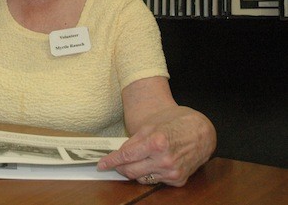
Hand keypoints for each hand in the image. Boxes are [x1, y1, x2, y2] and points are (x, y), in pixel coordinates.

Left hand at [97, 106, 215, 186]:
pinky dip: (149, 173)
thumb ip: (133, 141)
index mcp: (157, 143)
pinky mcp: (179, 180)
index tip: (101, 164)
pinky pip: (156, 180)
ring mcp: (173, 172)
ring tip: (136, 160)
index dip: (111, 161)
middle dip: (120, 167)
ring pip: (142, 178)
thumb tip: (120, 154)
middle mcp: (165, 160)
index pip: (126, 156)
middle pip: (131, 171)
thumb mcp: (150, 125)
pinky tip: (152, 163)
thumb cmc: (175, 122)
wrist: (202, 131)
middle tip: (114, 163)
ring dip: (135, 171)